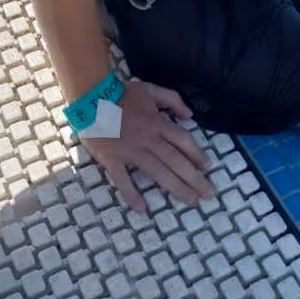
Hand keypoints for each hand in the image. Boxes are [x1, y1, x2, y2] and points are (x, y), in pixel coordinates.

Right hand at [83, 79, 212, 214]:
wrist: (91, 96)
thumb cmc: (121, 93)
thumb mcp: (151, 89)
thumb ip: (172, 99)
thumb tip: (190, 114)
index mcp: (157, 122)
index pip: (182, 141)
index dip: (197, 154)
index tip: (208, 168)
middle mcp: (148, 139)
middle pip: (175, 161)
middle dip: (194, 178)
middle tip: (208, 194)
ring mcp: (130, 151)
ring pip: (157, 171)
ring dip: (175, 187)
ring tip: (190, 201)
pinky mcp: (112, 159)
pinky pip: (122, 179)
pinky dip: (131, 194)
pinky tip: (141, 209)